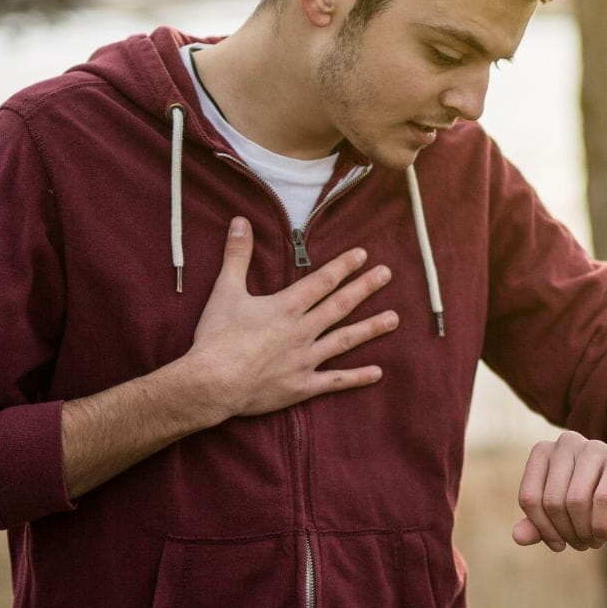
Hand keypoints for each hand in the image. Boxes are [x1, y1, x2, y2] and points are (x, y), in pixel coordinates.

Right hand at [179, 217, 397, 421]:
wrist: (211, 384)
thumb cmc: (216, 338)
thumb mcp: (224, 291)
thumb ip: (237, 256)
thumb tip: (241, 221)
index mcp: (285, 308)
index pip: (322, 281)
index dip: (344, 266)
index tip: (363, 254)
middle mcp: (302, 331)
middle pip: (340, 305)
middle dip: (365, 288)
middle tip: (387, 274)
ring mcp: (305, 360)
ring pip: (345, 340)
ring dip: (371, 328)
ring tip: (394, 319)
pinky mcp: (302, 386)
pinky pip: (335, 381)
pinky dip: (357, 377)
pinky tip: (378, 372)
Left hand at [511, 430, 606, 551]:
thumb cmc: (594, 499)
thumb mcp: (564, 513)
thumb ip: (538, 524)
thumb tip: (518, 537)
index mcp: (544, 451)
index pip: (529, 497)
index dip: (541, 528)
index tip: (558, 544)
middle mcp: (566, 443)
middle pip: (552, 501)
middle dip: (565, 532)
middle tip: (579, 545)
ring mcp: (595, 448)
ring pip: (576, 501)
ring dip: (583, 532)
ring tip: (591, 542)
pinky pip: (603, 499)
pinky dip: (601, 526)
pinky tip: (603, 537)